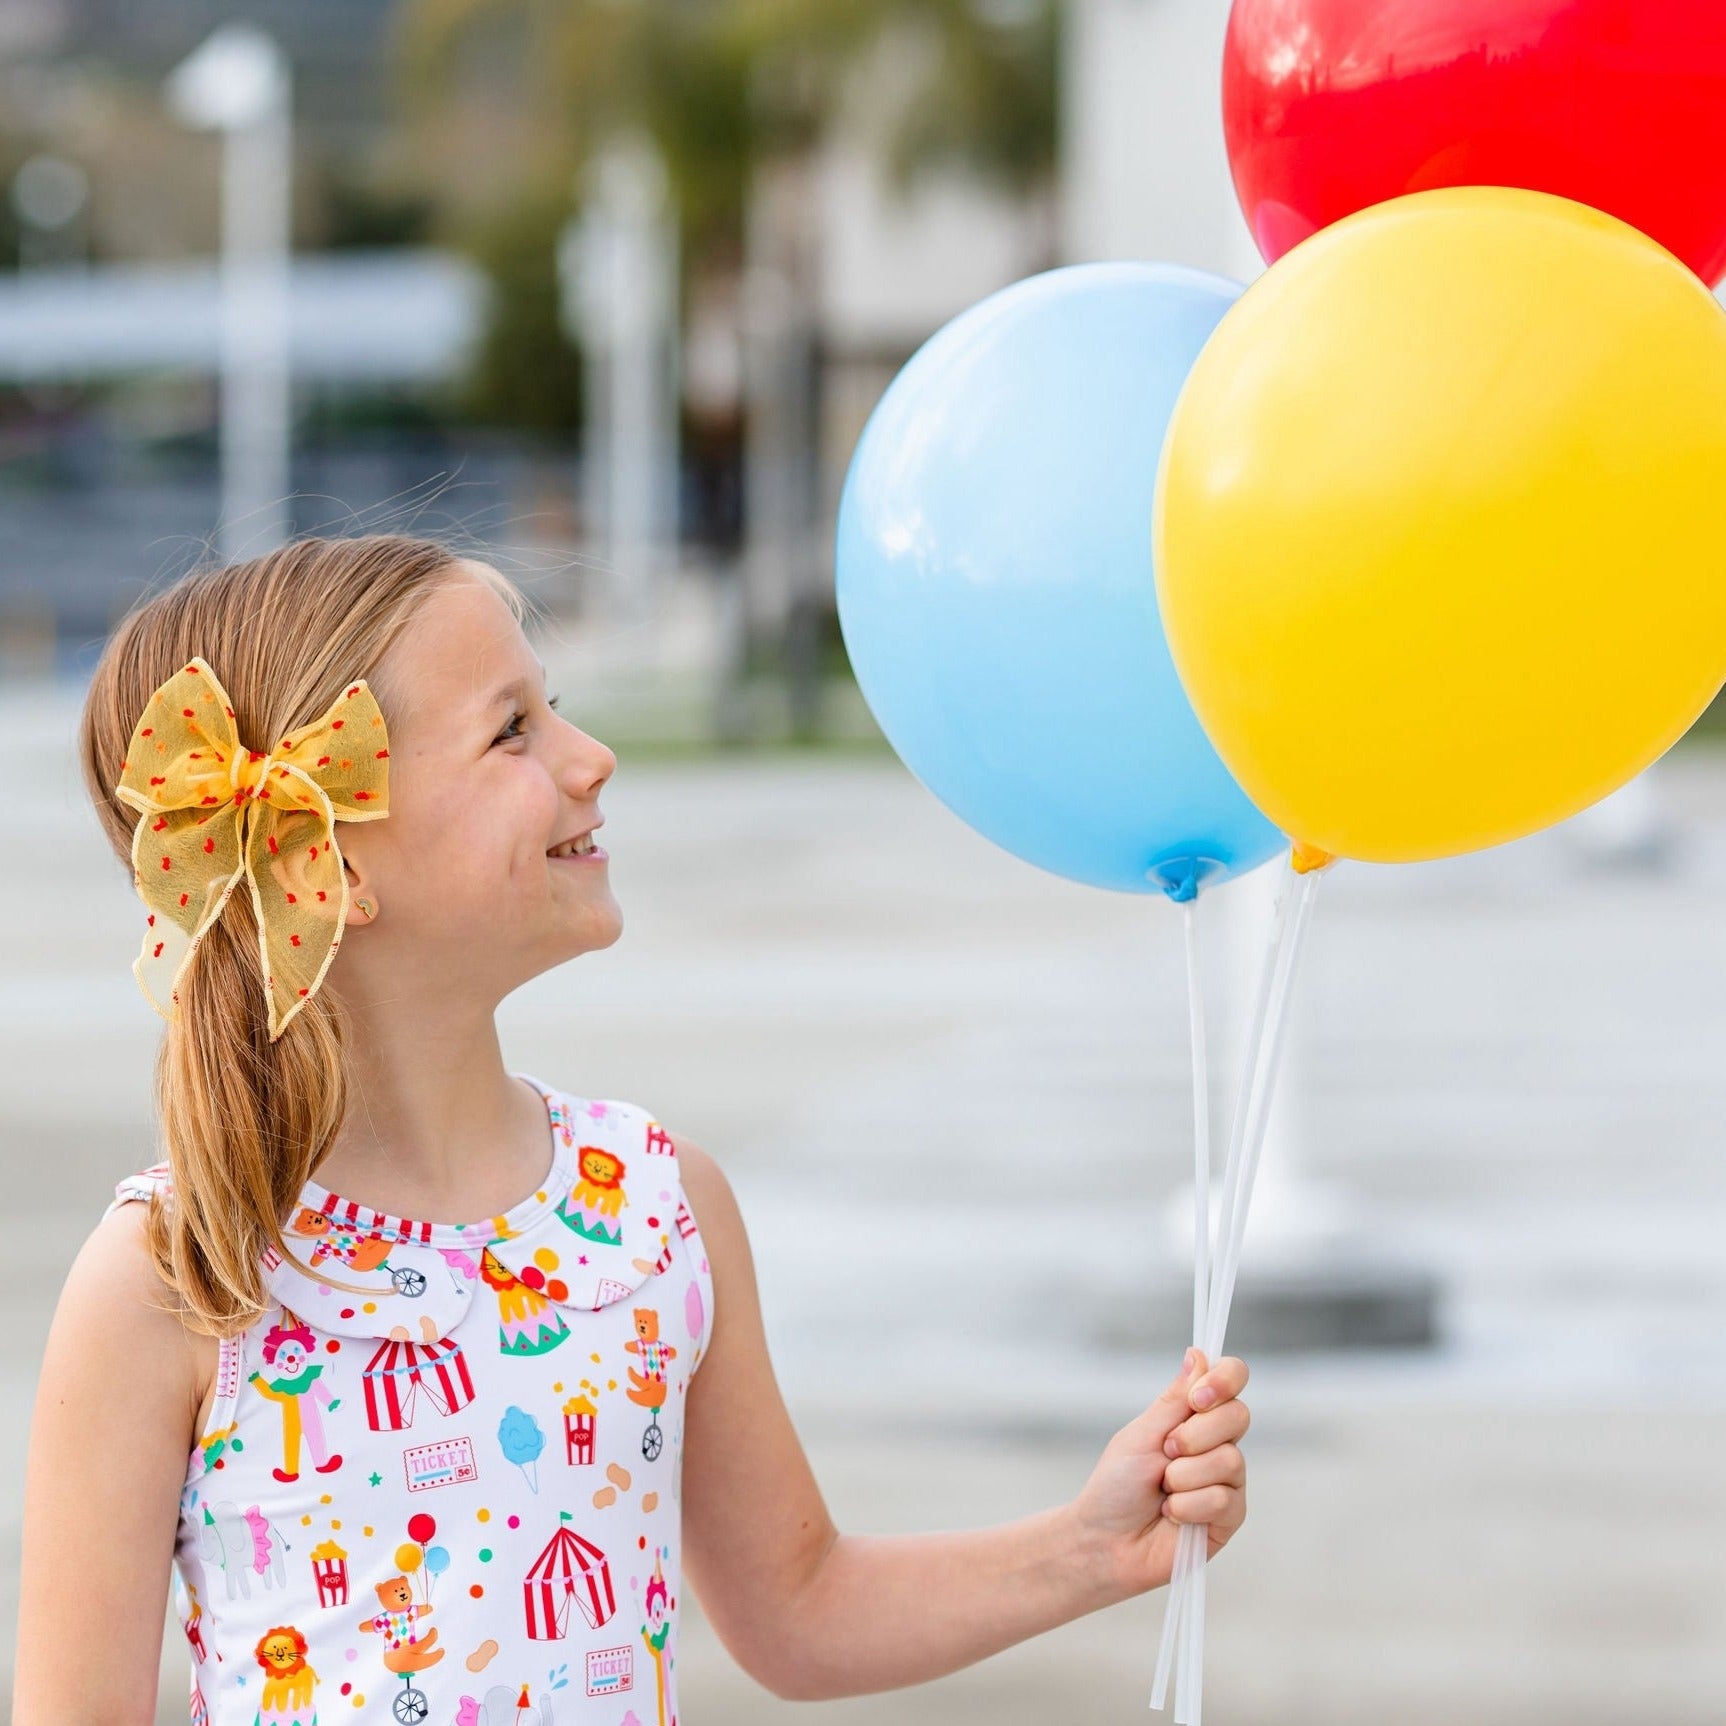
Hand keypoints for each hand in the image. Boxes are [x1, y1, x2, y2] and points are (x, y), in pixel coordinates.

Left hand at [1067, 1348, 1249, 1599]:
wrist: (1105, 1540)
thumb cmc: (1117, 1484)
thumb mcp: (1142, 1433)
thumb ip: (1175, 1399)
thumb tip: (1198, 1353)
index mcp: (1195, 1416)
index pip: (1232, 1379)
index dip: (1224, 1381)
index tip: (1197, 1398)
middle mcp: (1217, 1443)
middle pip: (1238, 1415)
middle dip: (1195, 1435)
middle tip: (1166, 1451)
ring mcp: (1227, 1480)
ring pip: (1231, 1460)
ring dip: (1184, 1476)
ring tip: (1163, 1491)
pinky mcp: (1229, 1517)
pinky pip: (1224, 1499)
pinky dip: (1189, 1506)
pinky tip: (1172, 1515)